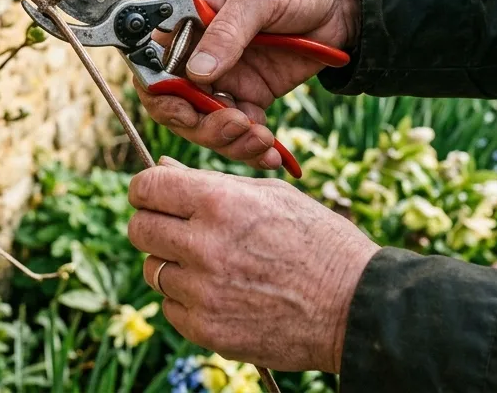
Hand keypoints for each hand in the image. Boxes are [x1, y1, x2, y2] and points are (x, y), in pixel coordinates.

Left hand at [128, 158, 377, 372]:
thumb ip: (211, 182)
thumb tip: (163, 166)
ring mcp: (203, 291)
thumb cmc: (319, 241)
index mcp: (220, 202)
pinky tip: (221, 294)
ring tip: (213, 265)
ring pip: (153, 271)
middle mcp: (204, 245)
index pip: (146, 187)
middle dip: (153, 224)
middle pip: (140, 229)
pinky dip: (187, 301)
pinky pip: (171, 308)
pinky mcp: (207, 329)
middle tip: (178, 229)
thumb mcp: (271, 195)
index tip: (153, 195)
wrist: (356, 305)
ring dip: (173, 265)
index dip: (146, 188)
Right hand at [135, 0, 359, 168]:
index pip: (151, 61)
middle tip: (233, 126)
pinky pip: (239, 131)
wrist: (346, 0)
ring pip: (205, 124)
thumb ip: (227, 31)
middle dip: (199, 124)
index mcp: (188, 21)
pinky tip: (270, 152)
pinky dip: (250, 147)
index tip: (182, 108)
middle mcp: (198, 54)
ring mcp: (225, 79)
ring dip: (227, 139)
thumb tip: (196, 72)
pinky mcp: (252, 97)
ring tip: (260, 138)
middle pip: (175, 104)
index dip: (159, 91)